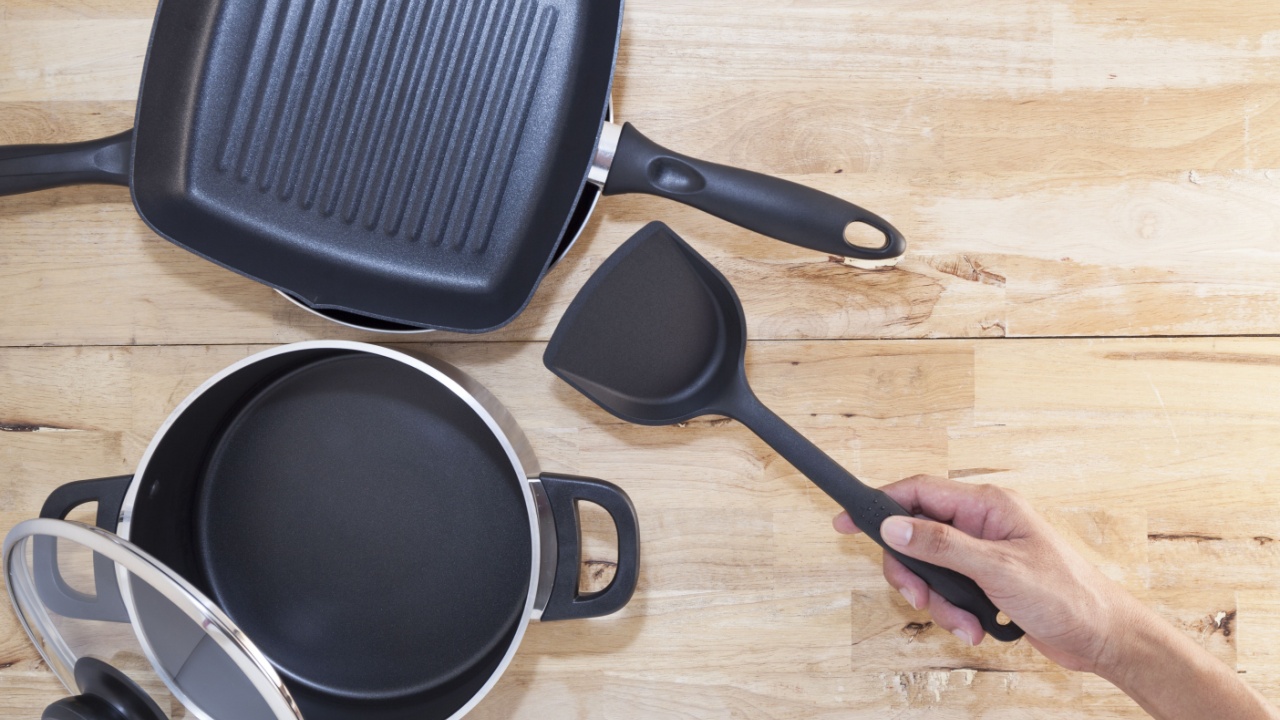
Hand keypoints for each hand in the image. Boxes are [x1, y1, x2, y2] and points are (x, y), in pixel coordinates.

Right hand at [833, 474, 1140, 671]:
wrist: (1103, 637)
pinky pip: (948, 592)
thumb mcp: (998, 569)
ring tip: (967, 624)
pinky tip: (978, 628)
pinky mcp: (985, 582)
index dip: (880, 504)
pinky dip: (955, 614)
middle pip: (916, 537)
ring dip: (940, 603)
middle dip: (915, 574)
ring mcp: (982, 554)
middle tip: (919, 598)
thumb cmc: (1068, 595)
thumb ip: (942, 545)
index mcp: (987, 506)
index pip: (919, 492)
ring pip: (930, 571)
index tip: (847, 520)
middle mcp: (981, 524)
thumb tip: (894, 526)